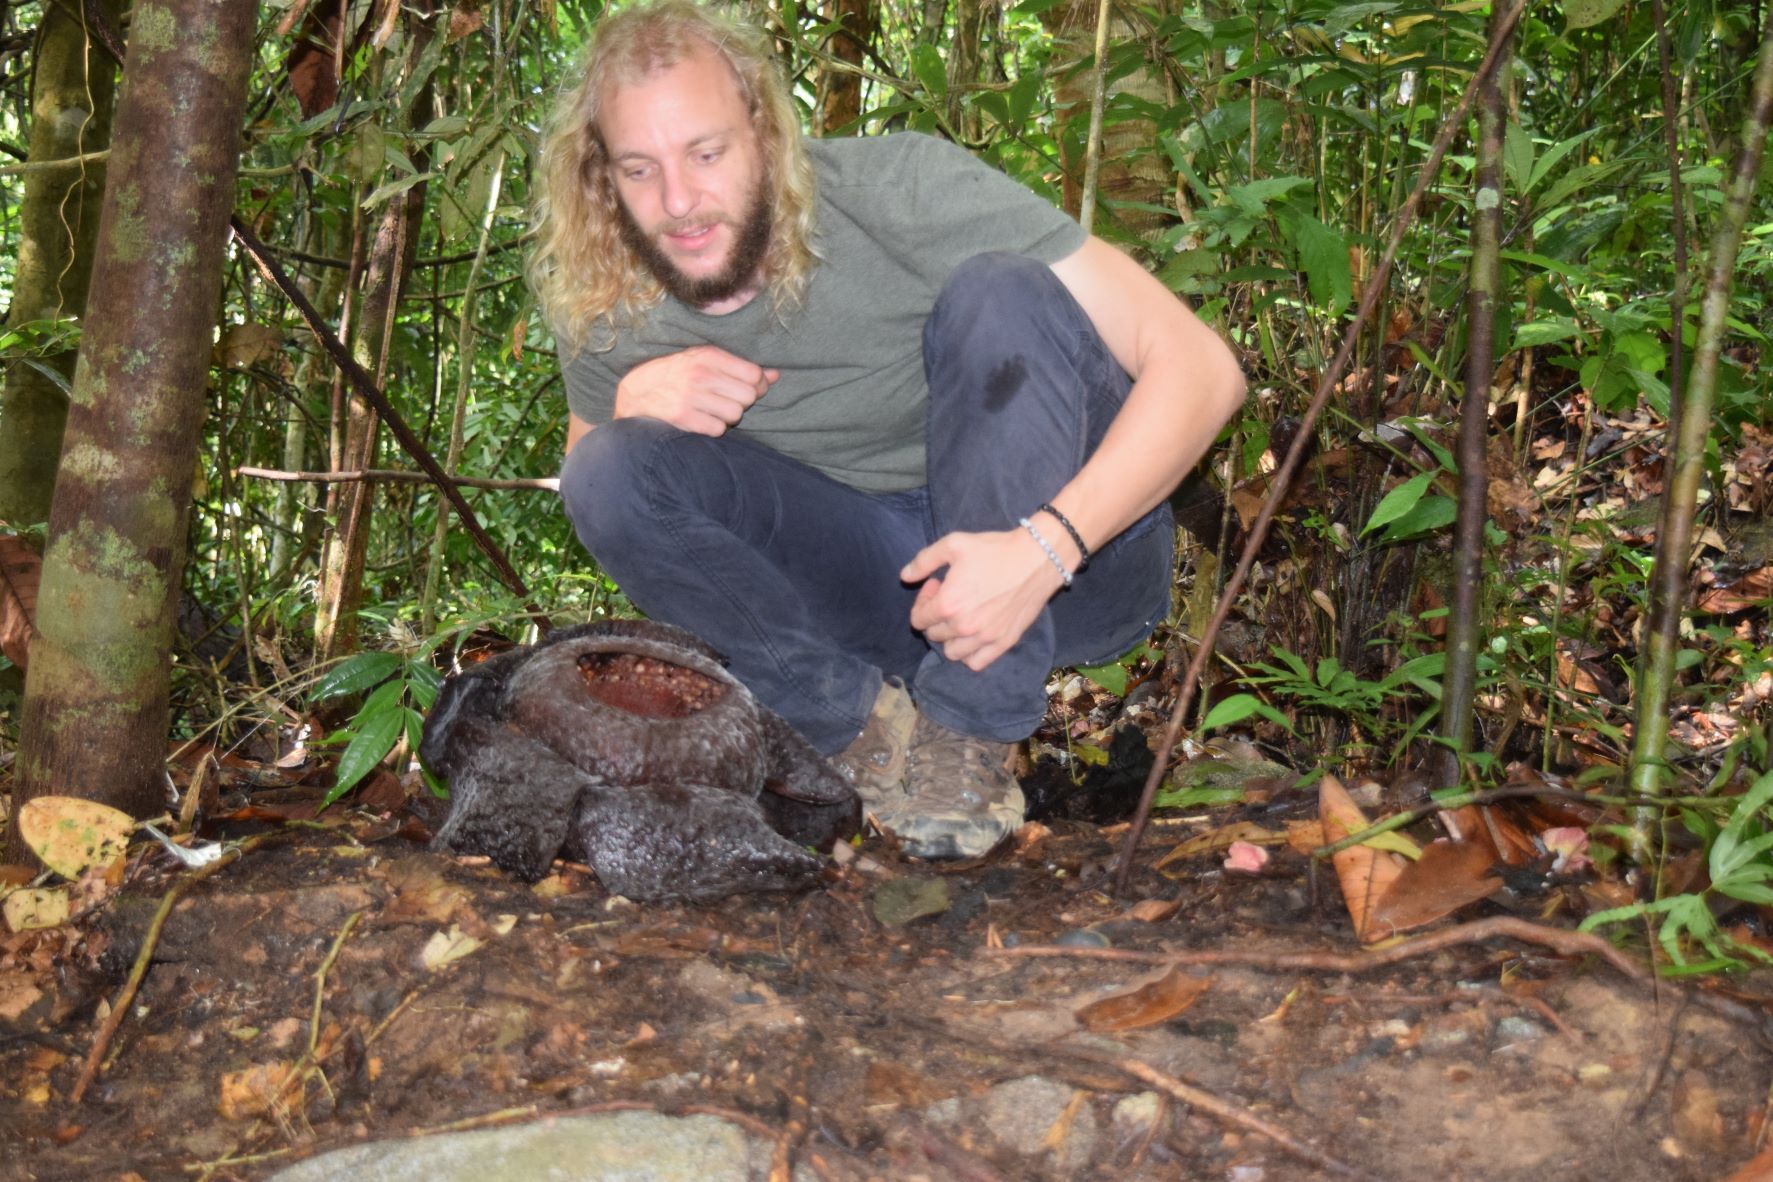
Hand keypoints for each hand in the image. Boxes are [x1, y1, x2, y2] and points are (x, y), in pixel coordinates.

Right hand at [615, 346, 778, 435]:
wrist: (636, 393)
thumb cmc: (677, 376)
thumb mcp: (705, 362)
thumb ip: (740, 369)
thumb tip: (776, 376)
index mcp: (708, 356)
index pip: (754, 375)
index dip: (756, 386)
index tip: (746, 390)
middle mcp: (700, 373)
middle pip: (748, 397)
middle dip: (741, 403)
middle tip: (724, 402)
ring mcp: (691, 396)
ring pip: (735, 415)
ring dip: (727, 418)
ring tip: (711, 411)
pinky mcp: (682, 417)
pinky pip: (718, 430)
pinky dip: (713, 429)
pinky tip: (701, 421)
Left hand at [900, 527, 1066, 670]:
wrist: (1036, 558)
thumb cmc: (994, 549)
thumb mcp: (953, 544)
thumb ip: (923, 561)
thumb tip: (904, 577)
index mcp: (947, 604)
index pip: (918, 620)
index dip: (922, 601)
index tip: (937, 585)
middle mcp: (964, 626)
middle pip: (934, 635)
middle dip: (935, 617)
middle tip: (951, 596)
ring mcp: (984, 638)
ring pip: (952, 653)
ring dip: (950, 638)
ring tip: (960, 618)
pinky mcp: (1003, 643)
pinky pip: (976, 663)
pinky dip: (969, 655)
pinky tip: (974, 636)